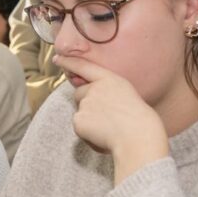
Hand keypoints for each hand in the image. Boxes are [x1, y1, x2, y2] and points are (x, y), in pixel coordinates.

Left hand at [54, 55, 168, 184]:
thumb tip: (88, 97)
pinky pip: (79, 126)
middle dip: (87, 102)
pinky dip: (87, 133)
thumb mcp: (127, 96)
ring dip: (89, 118)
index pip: (84, 66)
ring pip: (80, 110)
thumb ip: (107, 91)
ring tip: (110, 128)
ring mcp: (86, 103)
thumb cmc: (139, 122)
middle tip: (107, 116)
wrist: (138, 138)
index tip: (58, 58)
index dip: (69, 61)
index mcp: (111, 79)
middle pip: (80, 93)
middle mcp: (95, 88)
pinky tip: (103, 136)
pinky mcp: (79, 119)